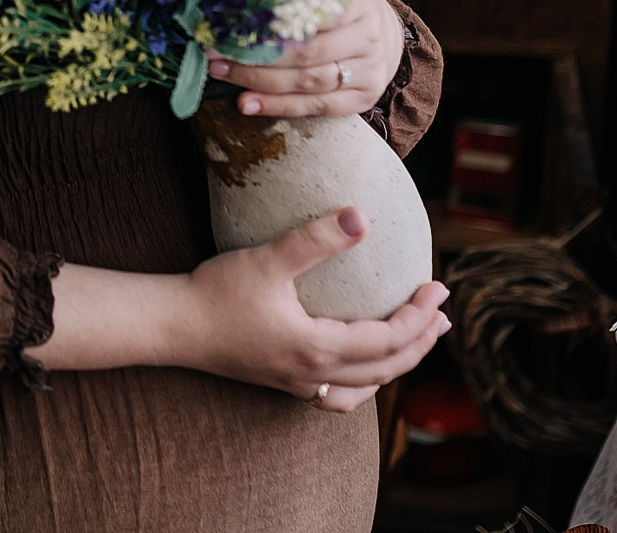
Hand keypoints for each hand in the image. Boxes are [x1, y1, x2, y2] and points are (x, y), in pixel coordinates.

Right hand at [170, 207, 449, 410]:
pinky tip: (361, 369)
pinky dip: (362, 384)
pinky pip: (338, 398)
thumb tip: (363, 218)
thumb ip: (316, 239)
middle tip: (444, 315)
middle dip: (421, 341)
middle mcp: (314, 375)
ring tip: (415, 343)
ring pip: (365, 388)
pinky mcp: (281, 383)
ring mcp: (297, 385)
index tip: (439, 287)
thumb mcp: (269, 259)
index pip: (389, 339)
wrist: (172, 326)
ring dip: (396, 366)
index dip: (420, 316)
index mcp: (318, 348)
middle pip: (386, 368)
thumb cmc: (216, 292)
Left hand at [207, 0, 404, 119]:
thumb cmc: (340, 3)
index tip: (226, 26)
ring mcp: (369, 70)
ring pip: (307, 83)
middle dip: (254, 57)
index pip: (307, 15)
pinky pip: (317, 107)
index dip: (264, 22)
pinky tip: (247, 104)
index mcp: (357, 1)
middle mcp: (368, 37)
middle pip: (304, 54)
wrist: (382, 31)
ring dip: (259, 83)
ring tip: (222, 75)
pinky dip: (279, 107)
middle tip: (215, 54)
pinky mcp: (364, 97)